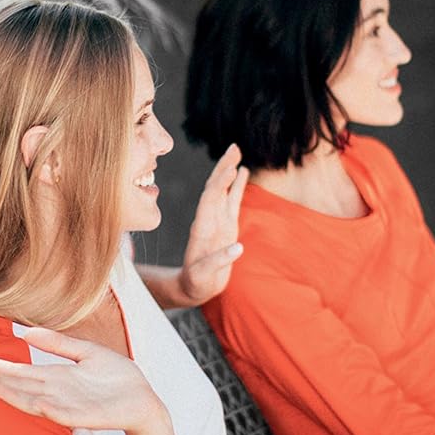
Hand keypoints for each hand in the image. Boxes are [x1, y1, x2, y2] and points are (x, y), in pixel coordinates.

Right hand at [0, 327, 166, 434]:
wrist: (143, 402)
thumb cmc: (116, 380)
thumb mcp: (86, 353)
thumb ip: (58, 344)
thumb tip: (26, 331)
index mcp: (56, 378)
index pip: (19, 371)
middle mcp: (58, 393)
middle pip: (20, 385)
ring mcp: (72, 406)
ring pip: (36, 401)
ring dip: (14, 395)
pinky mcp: (89, 417)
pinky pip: (68, 415)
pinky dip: (53, 410)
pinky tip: (39, 403)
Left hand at [177, 144, 248, 306]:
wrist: (192, 286)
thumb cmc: (197, 283)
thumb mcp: (203, 276)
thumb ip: (219, 261)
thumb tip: (238, 248)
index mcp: (202, 228)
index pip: (210, 199)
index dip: (220, 183)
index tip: (231, 168)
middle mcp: (209, 219)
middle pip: (215, 187)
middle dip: (223, 168)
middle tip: (234, 147)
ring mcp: (218, 220)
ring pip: (224, 190)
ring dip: (229, 171)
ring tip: (237, 152)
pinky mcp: (226, 225)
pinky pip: (232, 201)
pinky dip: (237, 186)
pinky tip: (243, 171)